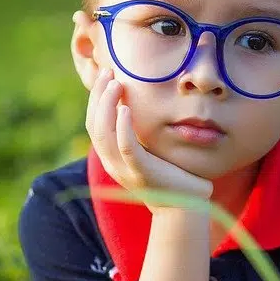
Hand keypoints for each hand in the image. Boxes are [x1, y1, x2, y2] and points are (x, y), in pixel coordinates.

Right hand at [85, 67, 212, 211]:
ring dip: (107, 106)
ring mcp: (124, 169)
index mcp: (112, 158)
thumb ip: (141, 133)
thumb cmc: (172, 176)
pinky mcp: (141, 172)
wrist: (185, 207)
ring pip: (104, 134)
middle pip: (94, 126)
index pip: (93, 124)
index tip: (108, 75)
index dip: (96, 99)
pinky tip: (126, 109)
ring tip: (117, 85)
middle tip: (109, 73)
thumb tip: (138, 106)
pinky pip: (126, 147)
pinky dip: (123, 127)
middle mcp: (112, 164)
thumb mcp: (150, 151)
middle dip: (98, 97)